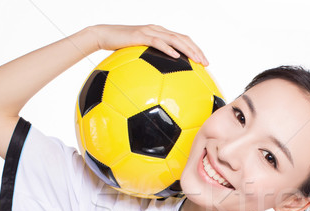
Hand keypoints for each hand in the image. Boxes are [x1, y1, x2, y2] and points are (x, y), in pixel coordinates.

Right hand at [89, 24, 208, 65]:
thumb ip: (150, 63)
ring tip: (197, 61)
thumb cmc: (119, 48)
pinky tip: (176, 57)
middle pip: (183, 38)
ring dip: (188, 50)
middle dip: (196, 51)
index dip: (195, 49)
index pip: (182, 39)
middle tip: (206, 64)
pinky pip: (157, 42)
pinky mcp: (140, 35)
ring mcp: (149, 31)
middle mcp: (157, 30)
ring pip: (174, 39)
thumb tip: (159, 81)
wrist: (102, 36)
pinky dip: (168, 49)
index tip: (204, 63)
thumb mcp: (137, 56)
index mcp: (159, 33)